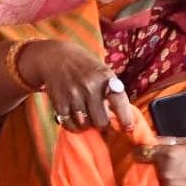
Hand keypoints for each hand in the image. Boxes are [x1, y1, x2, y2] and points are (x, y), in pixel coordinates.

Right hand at [14, 40, 133, 132]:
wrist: (56, 57)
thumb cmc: (86, 68)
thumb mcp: (103, 72)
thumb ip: (113, 92)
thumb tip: (123, 119)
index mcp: (105, 77)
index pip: (119, 102)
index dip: (125, 118)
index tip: (128, 128)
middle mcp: (90, 87)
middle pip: (101, 121)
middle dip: (104, 125)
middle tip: (102, 121)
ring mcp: (73, 96)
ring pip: (85, 125)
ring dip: (88, 125)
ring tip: (88, 116)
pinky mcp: (59, 103)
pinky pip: (70, 125)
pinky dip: (74, 126)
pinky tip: (76, 118)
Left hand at [139, 137, 185, 185]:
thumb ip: (168, 141)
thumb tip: (151, 141)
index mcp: (169, 155)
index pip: (140, 154)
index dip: (140, 153)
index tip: (142, 155)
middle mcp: (165, 173)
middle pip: (147, 170)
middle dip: (154, 168)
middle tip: (168, 169)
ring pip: (155, 184)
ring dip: (161, 182)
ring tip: (178, 181)